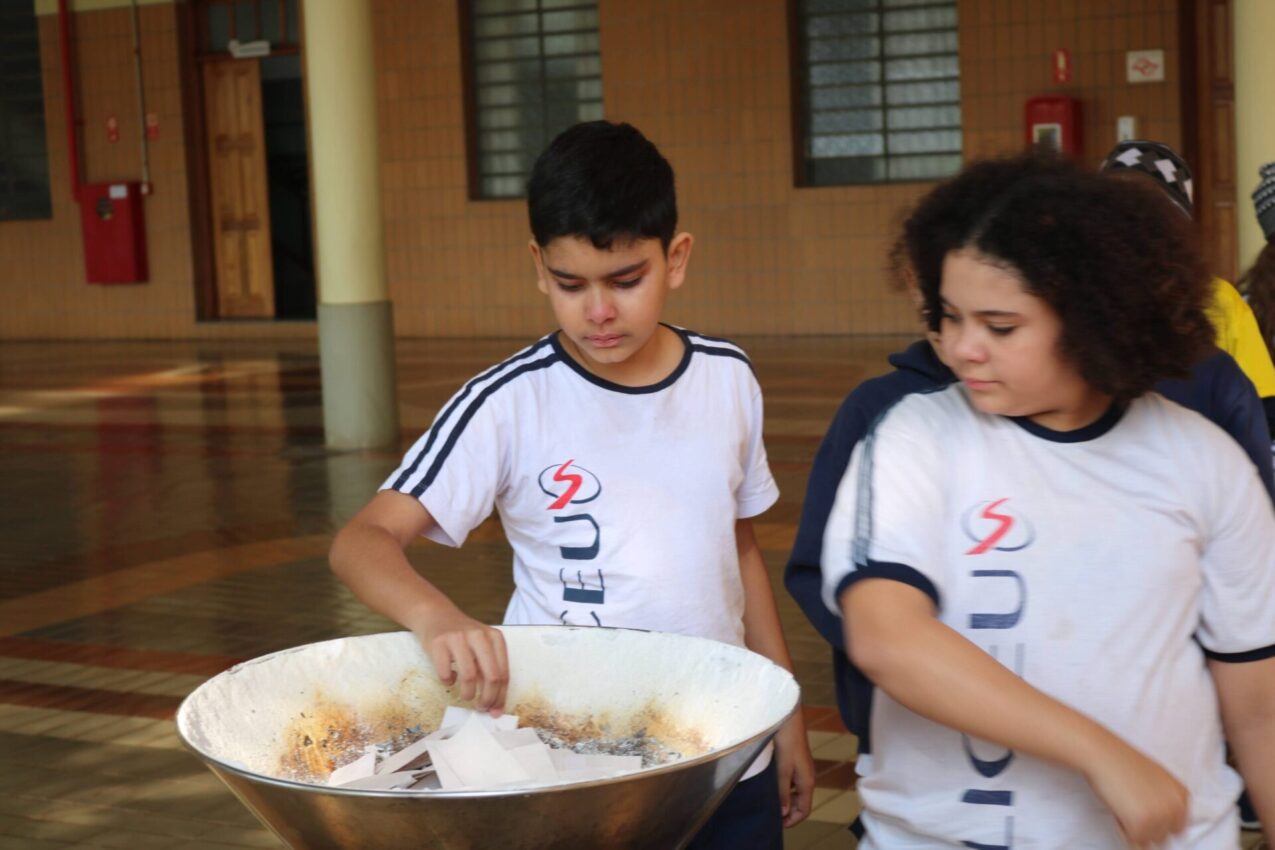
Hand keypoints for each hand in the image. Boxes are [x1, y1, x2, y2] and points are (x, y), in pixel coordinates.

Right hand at [413, 606, 508, 714]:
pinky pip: (445, 673)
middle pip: (491, 676)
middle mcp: (479, 636)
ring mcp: (458, 638)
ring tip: (466, 696)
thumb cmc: (463, 637)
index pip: (504, 673)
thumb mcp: (482, 646)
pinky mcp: (438, 643)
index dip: (501, 696)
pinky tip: (449, 678)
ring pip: (469, 676)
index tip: (495, 710)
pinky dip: (448, 682)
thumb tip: (496, 706)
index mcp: (495, 637)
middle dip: (488, 698)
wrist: (436, 615)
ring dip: (468, 694)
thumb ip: (490, 670)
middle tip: (482, 707)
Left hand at [773, 712, 815, 827]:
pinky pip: (792, 783)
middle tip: (772, 817)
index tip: (778, 824)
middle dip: (788, 813)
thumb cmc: (787, 740)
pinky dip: (784, 789)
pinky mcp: (795, 762)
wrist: (788, 717)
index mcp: (807, 781)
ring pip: (796, 793)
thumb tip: (783, 811)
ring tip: (770, 804)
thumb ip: (783, 790)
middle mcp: (807, 777)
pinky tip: (771, 787)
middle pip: (801, 803)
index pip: (804, 810)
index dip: (793, 820)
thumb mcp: (782, 768)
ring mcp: (802, 769)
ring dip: (786, 801)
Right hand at [1081, 740, 1188, 845]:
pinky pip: (1133, 840)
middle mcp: (1176, 807)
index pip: (1177, 827)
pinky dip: (1122, 829)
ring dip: (1136, 829)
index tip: (1145, 815)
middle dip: (1147, 827)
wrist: (1103, 754)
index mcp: (1182, 795)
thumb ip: (1165, 799)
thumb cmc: (1121, 761)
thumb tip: (1162, 817)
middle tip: (1130, 806)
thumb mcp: (1155, 777)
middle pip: (1164, 836)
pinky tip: (1118, 808)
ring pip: (1149, 841)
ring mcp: (1160, 817)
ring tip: (1124, 805)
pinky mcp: (1142, 824)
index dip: (1157, 821)